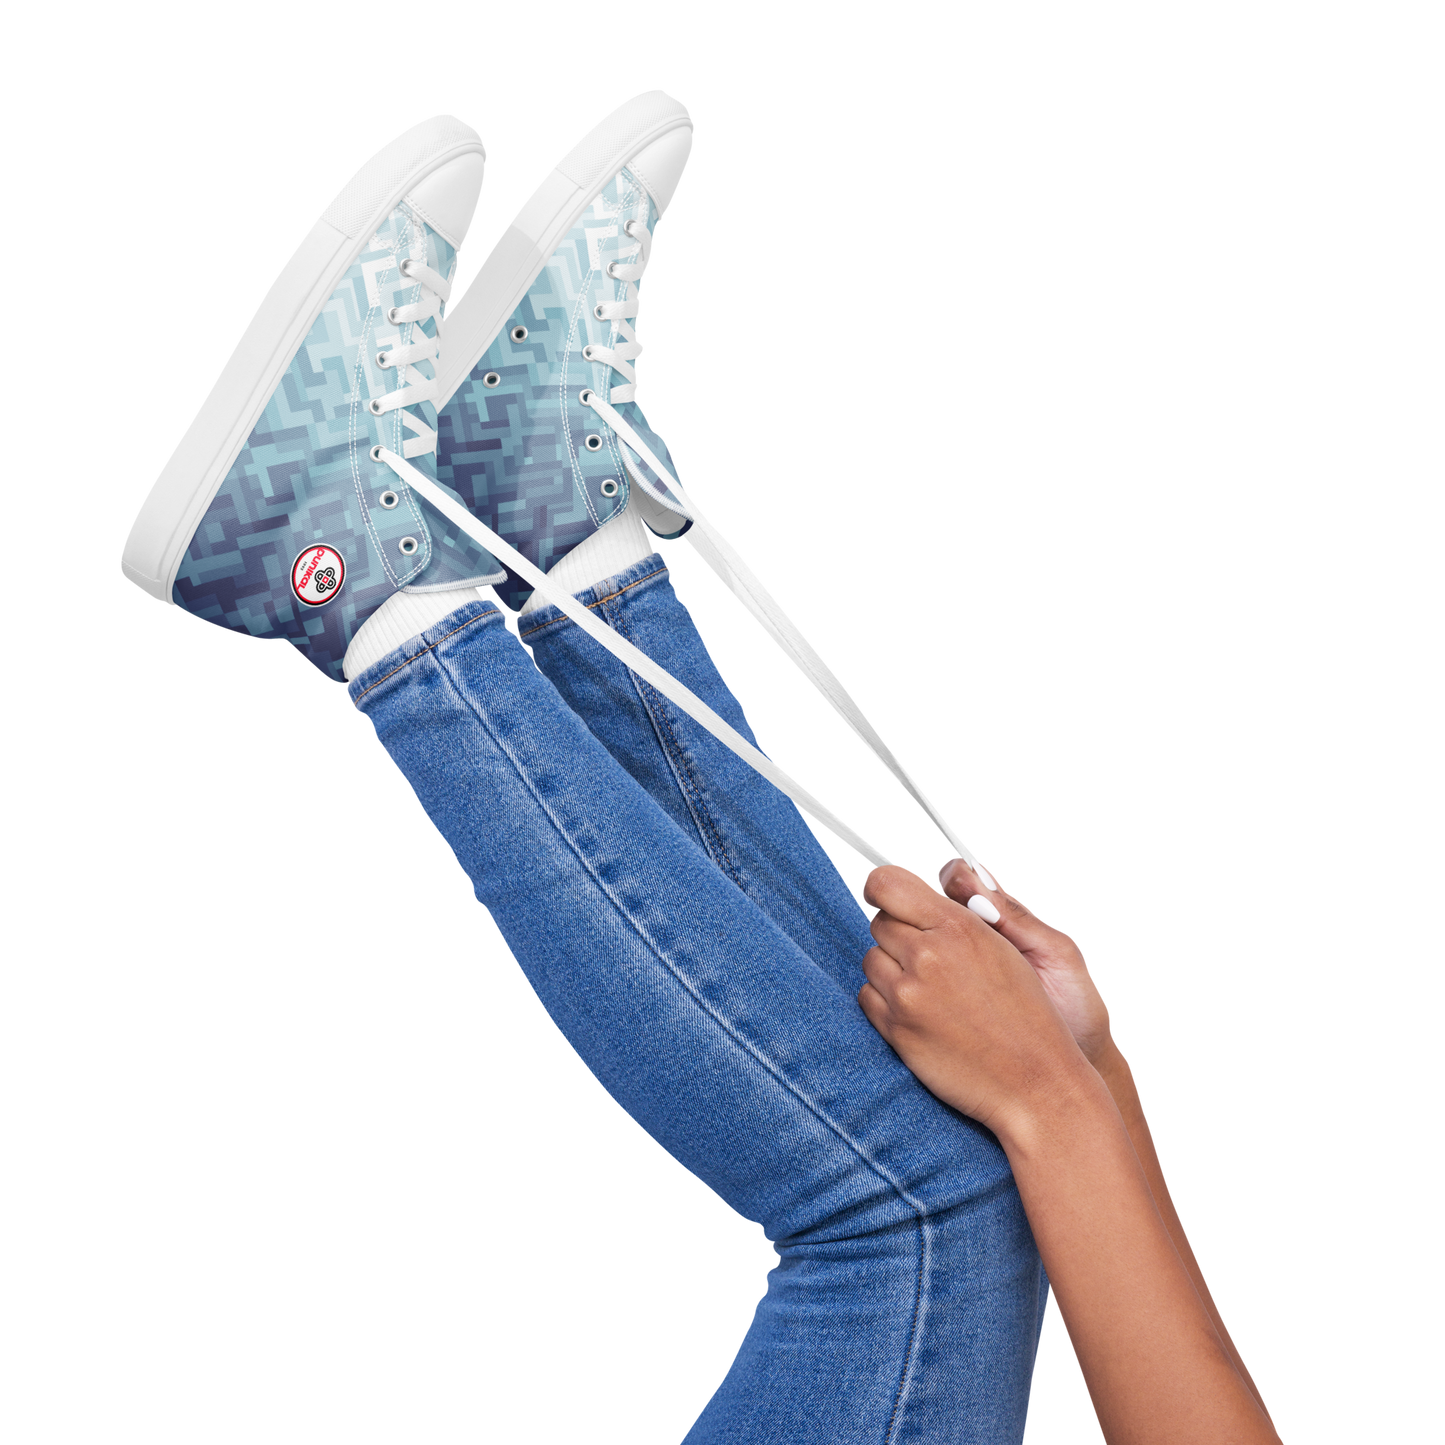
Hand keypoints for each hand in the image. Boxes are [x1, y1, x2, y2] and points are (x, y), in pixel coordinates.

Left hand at [857, 864, 1088, 1138]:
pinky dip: (886, 1001)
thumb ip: (961, 913)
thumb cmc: (1029, 1016)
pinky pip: (868, 996)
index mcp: (958, 928)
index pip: (889, 883)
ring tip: (932, 990)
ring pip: (872, 959)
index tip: (877, 893)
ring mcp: (908, 994)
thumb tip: (924, 887)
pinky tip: (922, 1014)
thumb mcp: (1005, 949)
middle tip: (927, 955)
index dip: (879, 885)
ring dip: (892, 968)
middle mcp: (928, 955)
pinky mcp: (896, 1028)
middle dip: (898, 932)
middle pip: (879, 922)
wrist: (1036, 1083)